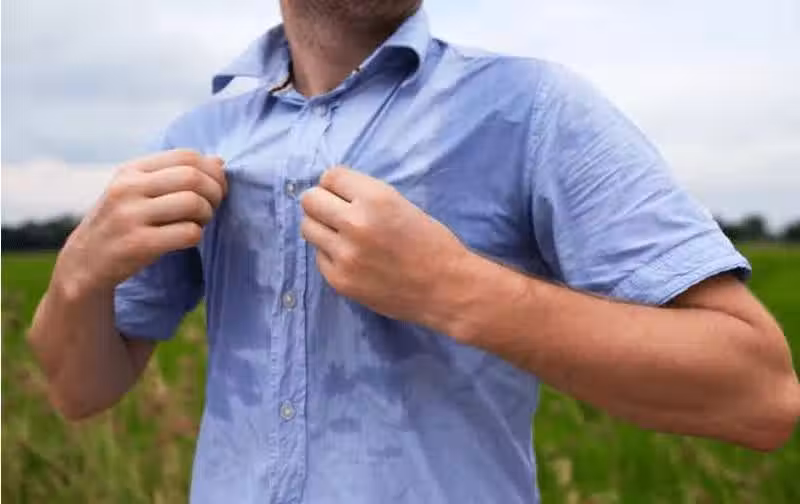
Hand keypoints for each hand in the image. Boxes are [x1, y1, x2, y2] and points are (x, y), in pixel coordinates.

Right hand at [53, 149, 226, 295]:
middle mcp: (128, 188)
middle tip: (213, 206)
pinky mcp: (138, 244)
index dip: (211, 171)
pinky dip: (197, 235)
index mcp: (131, 170)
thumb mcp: (138, 190)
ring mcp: (130, 216)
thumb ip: (175, 174)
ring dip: (207, 214)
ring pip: (193, 203)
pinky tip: (187, 238)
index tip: (216, 187)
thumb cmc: (122, 223)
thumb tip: (218, 161)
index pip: (186, 156)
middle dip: (215, 192)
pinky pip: (188, 233)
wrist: (85, 263)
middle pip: (193, 177)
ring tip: (199, 222)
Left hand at [301, 166, 470, 330]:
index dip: (336, 185)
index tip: (343, 194)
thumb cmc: (431, 243)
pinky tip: (354, 259)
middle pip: (310, 200)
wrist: (447, 288)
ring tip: (343, 236)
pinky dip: (331, 255)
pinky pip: (319, 257)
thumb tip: (330, 191)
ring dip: (322, 228)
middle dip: (321, 203)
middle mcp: (356, 223)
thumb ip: (365, 196)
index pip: (330, 177)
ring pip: (308, 228)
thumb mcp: (402, 204)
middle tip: (336, 213)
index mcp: (376, 198)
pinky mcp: (340, 280)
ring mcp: (345, 255)